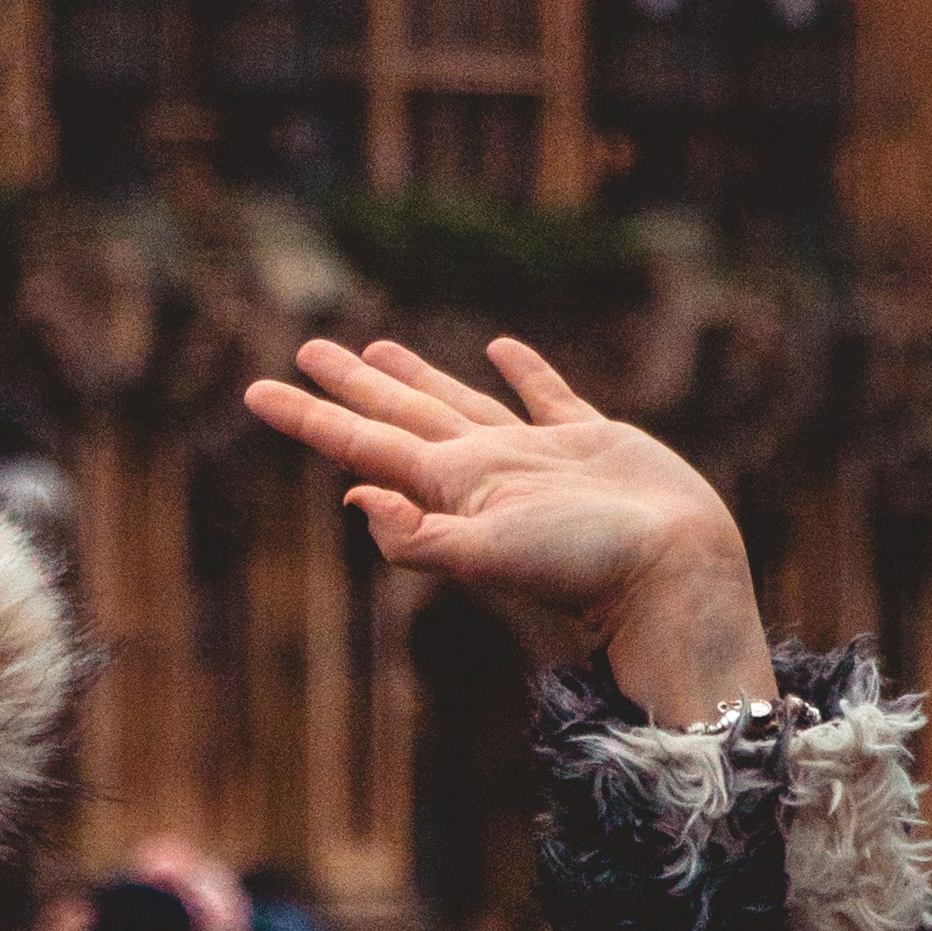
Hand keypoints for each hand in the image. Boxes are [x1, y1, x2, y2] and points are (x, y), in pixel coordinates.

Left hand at [241, 333, 776, 720]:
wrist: (676, 581)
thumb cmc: (586, 571)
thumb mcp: (493, 558)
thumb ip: (422, 538)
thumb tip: (354, 502)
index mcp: (451, 488)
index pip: (363, 445)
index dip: (309, 417)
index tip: (256, 389)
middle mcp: (483, 471)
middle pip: (399, 416)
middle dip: (351, 386)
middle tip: (307, 349)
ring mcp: (535, 458)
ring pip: (462, 403)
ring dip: (418, 379)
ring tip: (377, 350)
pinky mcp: (592, 447)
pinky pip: (547, 398)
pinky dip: (523, 372)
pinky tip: (502, 349)